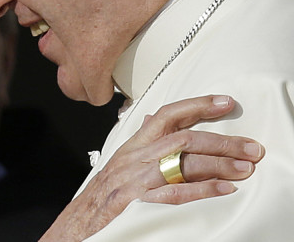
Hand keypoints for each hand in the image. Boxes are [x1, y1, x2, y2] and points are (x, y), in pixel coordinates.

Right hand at [39, 95, 264, 241]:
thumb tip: (155, 115)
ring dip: (219, 164)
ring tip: (245, 168)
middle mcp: (135, 158)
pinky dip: (202, 190)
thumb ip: (141, 141)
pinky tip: (224, 190)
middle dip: (222, 141)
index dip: (197, 105)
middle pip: (183, 138)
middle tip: (251, 148)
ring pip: (182, 161)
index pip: (167, 115)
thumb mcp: (119, 163)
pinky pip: (175, 192)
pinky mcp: (137, 202)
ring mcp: (135, 179)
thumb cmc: (101, 197)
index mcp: (132, 146)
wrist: (76, 226)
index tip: (225, 102)